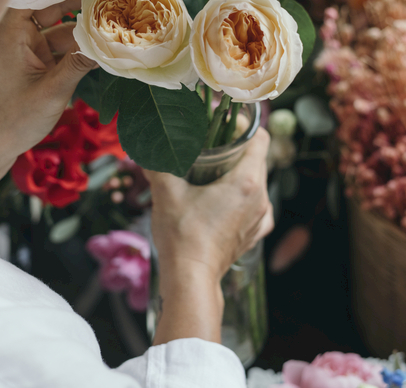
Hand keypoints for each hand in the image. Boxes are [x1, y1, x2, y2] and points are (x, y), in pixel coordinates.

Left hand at [0, 0, 95, 211]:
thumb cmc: (13, 119)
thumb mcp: (51, 91)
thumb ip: (79, 64)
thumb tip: (107, 42)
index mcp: (12, 32)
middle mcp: (18, 35)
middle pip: (52, 8)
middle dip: (80, 3)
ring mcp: (27, 49)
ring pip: (60, 29)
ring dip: (83, 30)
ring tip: (114, 23)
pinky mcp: (35, 63)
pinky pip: (60, 48)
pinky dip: (78, 48)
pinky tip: (101, 47)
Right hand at [146, 129, 273, 344]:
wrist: (191, 280)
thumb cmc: (182, 236)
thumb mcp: (165, 193)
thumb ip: (157, 164)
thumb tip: (144, 146)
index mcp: (246, 181)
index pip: (261, 138)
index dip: (244, 126)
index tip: (223, 124)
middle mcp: (260, 198)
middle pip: (257, 159)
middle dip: (235, 149)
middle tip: (209, 146)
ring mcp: (260, 218)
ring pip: (256, 182)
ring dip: (238, 173)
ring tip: (213, 173)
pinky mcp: (254, 234)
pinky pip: (255, 206)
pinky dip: (241, 197)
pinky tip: (221, 200)